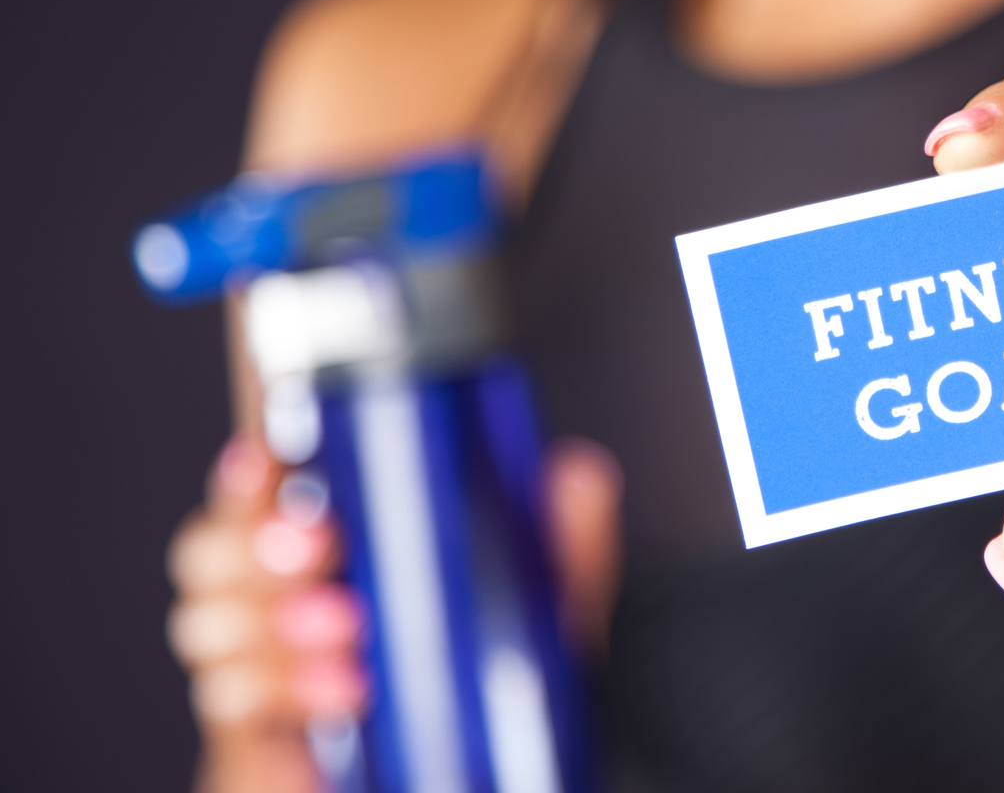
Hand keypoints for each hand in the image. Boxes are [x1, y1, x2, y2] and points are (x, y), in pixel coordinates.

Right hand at [167, 433, 622, 791]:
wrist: (452, 776)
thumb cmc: (472, 682)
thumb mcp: (527, 607)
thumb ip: (556, 544)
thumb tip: (578, 476)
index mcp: (331, 546)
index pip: (258, 490)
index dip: (250, 473)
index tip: (268, 461)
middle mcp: (276, 597)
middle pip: (208, 550)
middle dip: (255, 544)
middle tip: (319, 548)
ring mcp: (256, 665)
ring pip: (206, 623)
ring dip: (271, 622)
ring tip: (349, 633)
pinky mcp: (254, 731)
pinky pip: (230, 700)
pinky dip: (281, 688)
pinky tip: (341, 691)